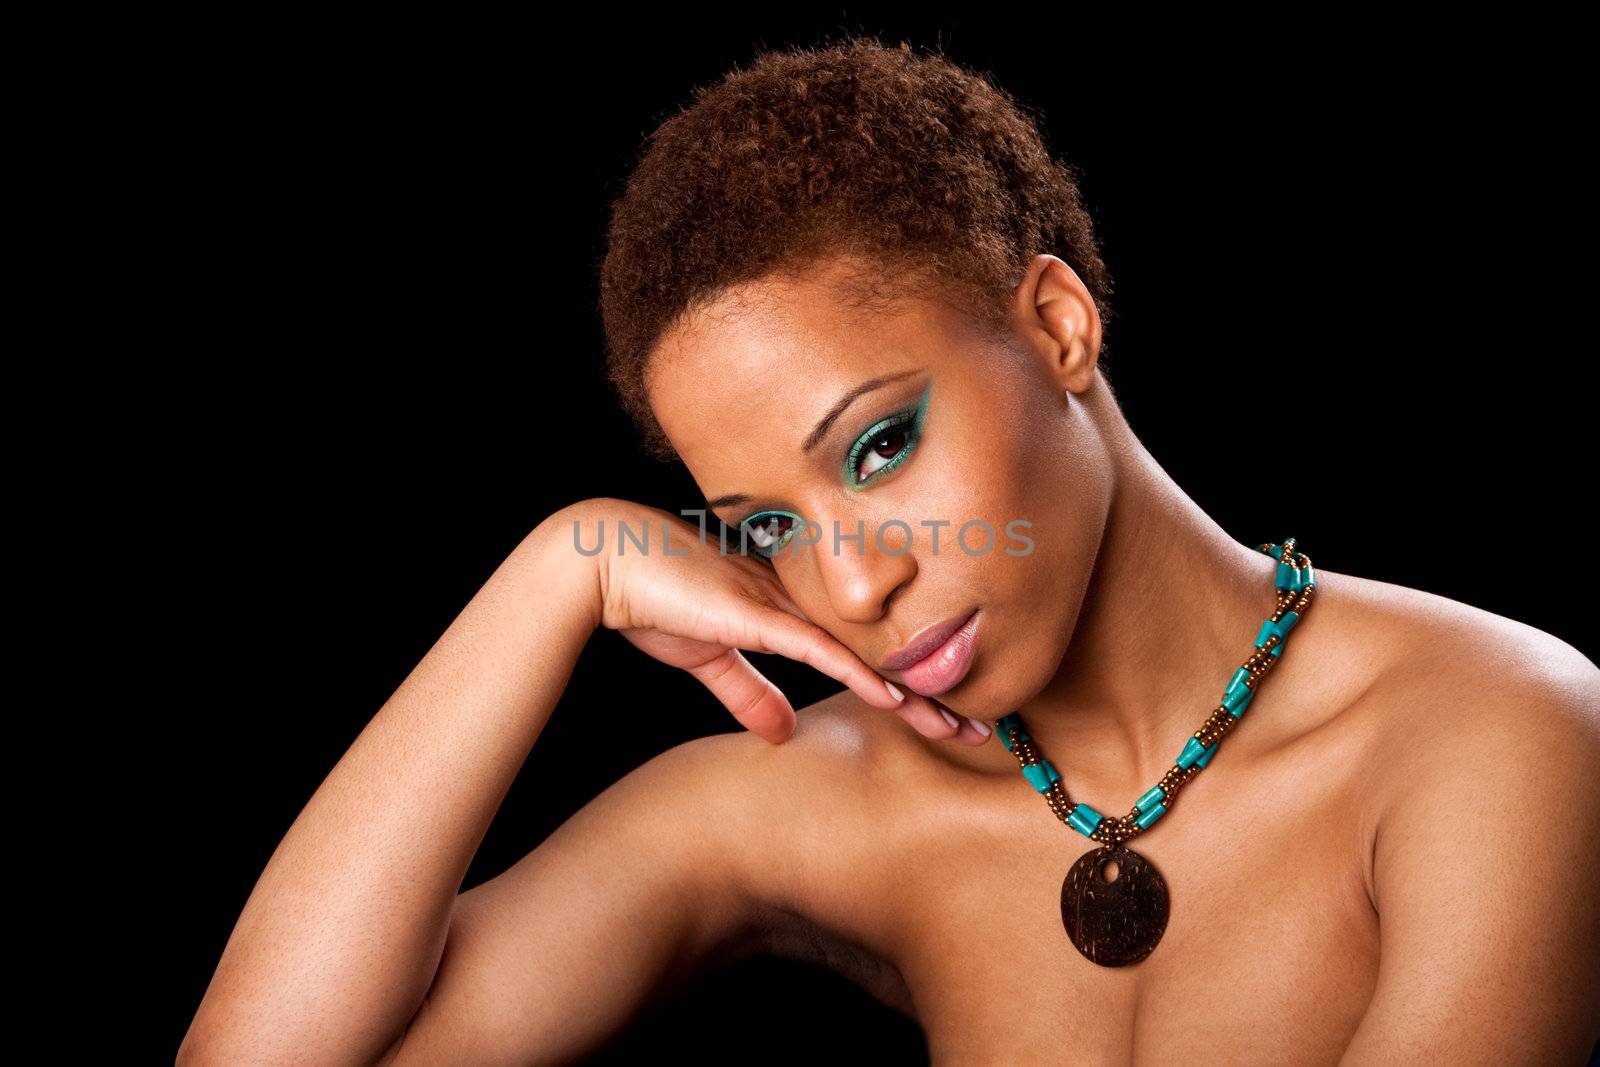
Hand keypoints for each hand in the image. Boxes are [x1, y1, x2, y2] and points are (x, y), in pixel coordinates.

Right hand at [577, 498, 983, 744]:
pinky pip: (820, 649)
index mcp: (791, 611)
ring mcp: (782, 607)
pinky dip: (860, 674)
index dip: (906, 685)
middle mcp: (799, 605)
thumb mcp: (709, 659)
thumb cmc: (653, 601)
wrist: (607, 564)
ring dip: (913, 695)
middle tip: (982, 727)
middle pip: (880, 655)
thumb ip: (749, 693)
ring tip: (959, 725)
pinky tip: (895, 697)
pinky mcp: (758, 615)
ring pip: (864, 655)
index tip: (945, 714)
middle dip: (932, 694)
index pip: (863, 654)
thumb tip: (782, 733)